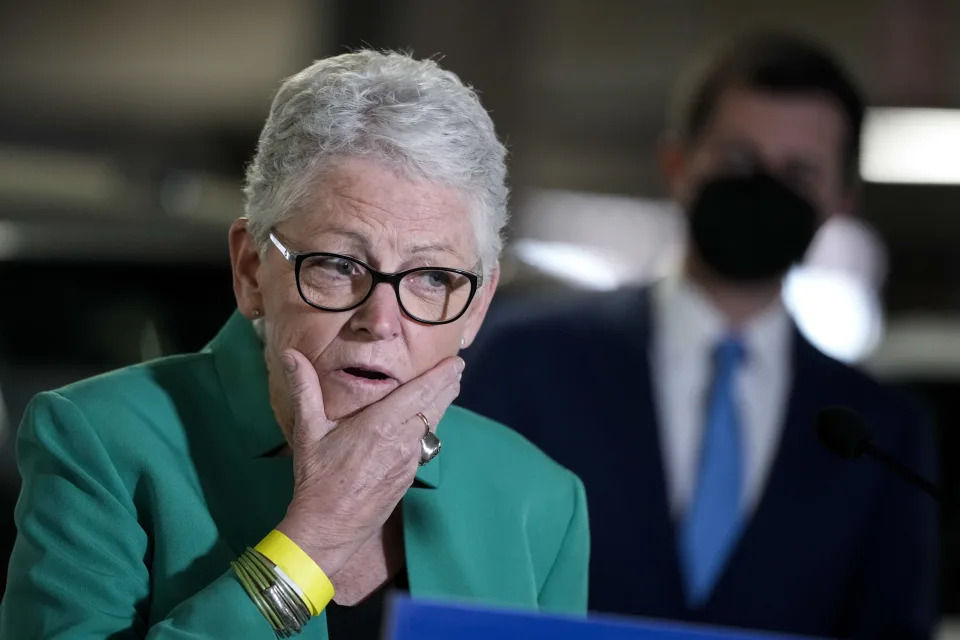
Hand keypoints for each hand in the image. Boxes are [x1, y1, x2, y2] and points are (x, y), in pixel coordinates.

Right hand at [275, 349, 462, 577]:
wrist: (328, 528)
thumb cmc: (316, 478)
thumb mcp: (308, 431)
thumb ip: (304, 389)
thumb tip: (289, 355)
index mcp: (380, 425)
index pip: (420, 393)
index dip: (441, 376)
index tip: (455, 362)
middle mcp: (401, 442)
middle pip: (434, 407)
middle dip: (447, 387)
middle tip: (457, 370)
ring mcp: (408, 462)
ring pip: (431, 427)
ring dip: (439, 408)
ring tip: (446, 390)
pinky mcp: (408, 477)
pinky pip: (422, 447)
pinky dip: (426, 431)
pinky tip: (421, 426)